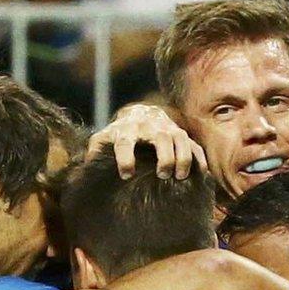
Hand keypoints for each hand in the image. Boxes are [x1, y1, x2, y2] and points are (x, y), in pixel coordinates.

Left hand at [88, 103, 205, 179]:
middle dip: (164, 157)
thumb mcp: (105, 137)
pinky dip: (199, 159)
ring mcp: (168, 129)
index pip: (125, 142)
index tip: (126, 175)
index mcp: (127, 130)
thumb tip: (87, 167)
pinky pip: (194, 145)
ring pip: (181, 140)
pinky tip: (201, 174)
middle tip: (162, 175)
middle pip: (160, 139)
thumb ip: (96, 149)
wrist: (142, 113)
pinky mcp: (182, 134)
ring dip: (183, 158)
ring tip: (180, 176)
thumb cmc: (121, 132)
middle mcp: (149, 127)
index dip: (125, 158)